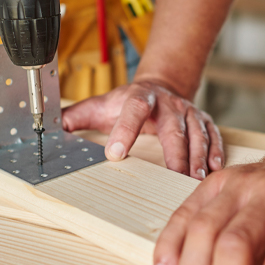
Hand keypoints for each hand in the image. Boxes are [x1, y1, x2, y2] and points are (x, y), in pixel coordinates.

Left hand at [61, 79, 224, 178]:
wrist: (163, 85)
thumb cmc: (129, 102)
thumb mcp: (102, 104)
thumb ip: (77, 116)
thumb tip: (48, 127)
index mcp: (140, 98)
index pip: (133, 111)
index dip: (125, 130)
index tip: (116, 153)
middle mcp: (169, 104)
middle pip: (173, 127)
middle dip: (175, 151)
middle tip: (174, 173)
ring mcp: (190, 113)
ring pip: (197, 135)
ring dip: (198, 157)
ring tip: (196, 179)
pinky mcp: (205, 122)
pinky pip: (214, 137)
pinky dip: (216, 153)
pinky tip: (214, 171)